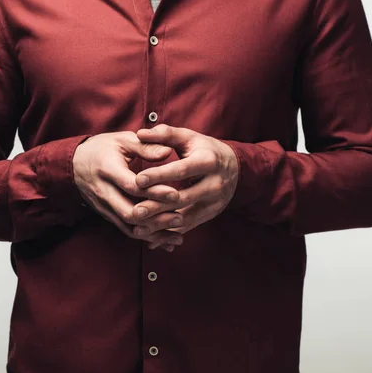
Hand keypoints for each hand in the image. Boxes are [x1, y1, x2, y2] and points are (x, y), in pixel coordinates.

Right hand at [73, 131, 185, 250]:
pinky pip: (127, 230)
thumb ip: (145, 146)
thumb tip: (167, 152)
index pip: (131, 186)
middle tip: (179, 217)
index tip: (175, 195)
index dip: (153, 192)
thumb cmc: (103, 148)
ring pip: (129, 227)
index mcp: (108, 170)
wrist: (74, 163)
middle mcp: (104, 192)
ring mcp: (104, 207)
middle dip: (156, 218)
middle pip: (130, 213)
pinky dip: (147, 237)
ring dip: (154, 233)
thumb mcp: (122, 140)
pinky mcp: (107, 216)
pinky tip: (166, 240)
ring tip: (178, 235)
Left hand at [130, 124, 238, 248]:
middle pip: (183, 198)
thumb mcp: (189, 137)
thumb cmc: (204, 149)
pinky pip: (188, 227)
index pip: (182, 169)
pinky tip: (150, 239)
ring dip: (161, 225)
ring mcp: (214, 203)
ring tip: (138, 229)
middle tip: (135, 211)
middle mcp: (214, 184)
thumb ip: (165, 134)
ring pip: (185, 218)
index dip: (160, 175)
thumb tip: (141, 133)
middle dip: (158, 206)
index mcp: (208, 161)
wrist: (236, 168)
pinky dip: (168, 233)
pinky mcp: (210, 215)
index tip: (138, 179)